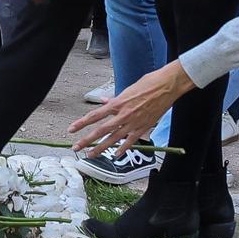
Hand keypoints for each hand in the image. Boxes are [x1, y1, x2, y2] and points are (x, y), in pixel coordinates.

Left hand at [69, 59, 196, 154]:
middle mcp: (123, 115)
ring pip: (113, 139)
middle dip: (86, 140)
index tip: (71, 129)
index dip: (81, 123)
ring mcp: (133, 123)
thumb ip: (115, 99)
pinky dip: (122, 148)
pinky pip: (130, 141)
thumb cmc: (148, 83)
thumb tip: (105, 102)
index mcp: (117, 103)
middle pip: (100, 130)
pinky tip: (115, 154)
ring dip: (100, 148)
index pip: (94, 115)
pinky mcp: (143, 128)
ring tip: (90, 155)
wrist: (167, 85)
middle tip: (75, 147)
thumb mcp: (128, 89)